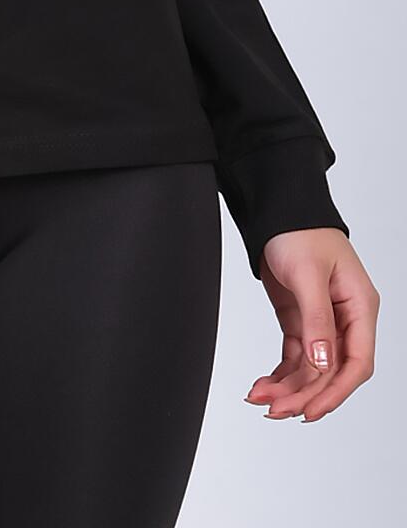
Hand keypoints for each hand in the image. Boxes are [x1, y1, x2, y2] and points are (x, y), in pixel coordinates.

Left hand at [244, 228, 378, 422]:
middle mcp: (345, 319)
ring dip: (288, 387)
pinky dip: (281, 373)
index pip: (357, 362)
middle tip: (274, 409)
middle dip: (304, 393)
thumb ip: (316, 320)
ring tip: (260, 398)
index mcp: (360, 307)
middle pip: (331, 371)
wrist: (278, 209)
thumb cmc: (300, 230)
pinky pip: (296, 356)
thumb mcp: (307, 274)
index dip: (335, 391)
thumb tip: (323, 364)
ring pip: (311, 368)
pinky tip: (264, 384)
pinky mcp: (301, 319)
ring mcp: (323, 321)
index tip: (310, 411)